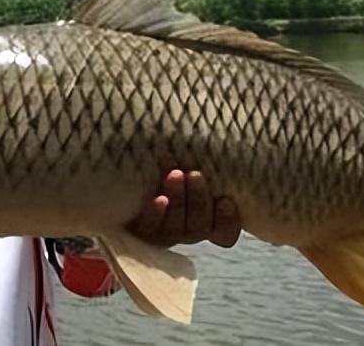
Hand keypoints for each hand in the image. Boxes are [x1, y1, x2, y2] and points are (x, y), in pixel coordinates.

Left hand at [125, 169, 241, 248]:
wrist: (125, 177)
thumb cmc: (172, 162)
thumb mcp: (194, 162)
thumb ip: (210, 161)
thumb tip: (238, 128)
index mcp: (206, 221)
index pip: (224, 233)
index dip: (228, 222)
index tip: (226, 201)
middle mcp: (186, 231)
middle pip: (199, 227)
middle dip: (199, 200)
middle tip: (195, 175)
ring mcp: (162, 233)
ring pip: (177, 228)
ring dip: (179, 200)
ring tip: (175, 175)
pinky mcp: (139, 230)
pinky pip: (150, 228)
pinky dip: (156, 213)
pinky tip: (159, 199)